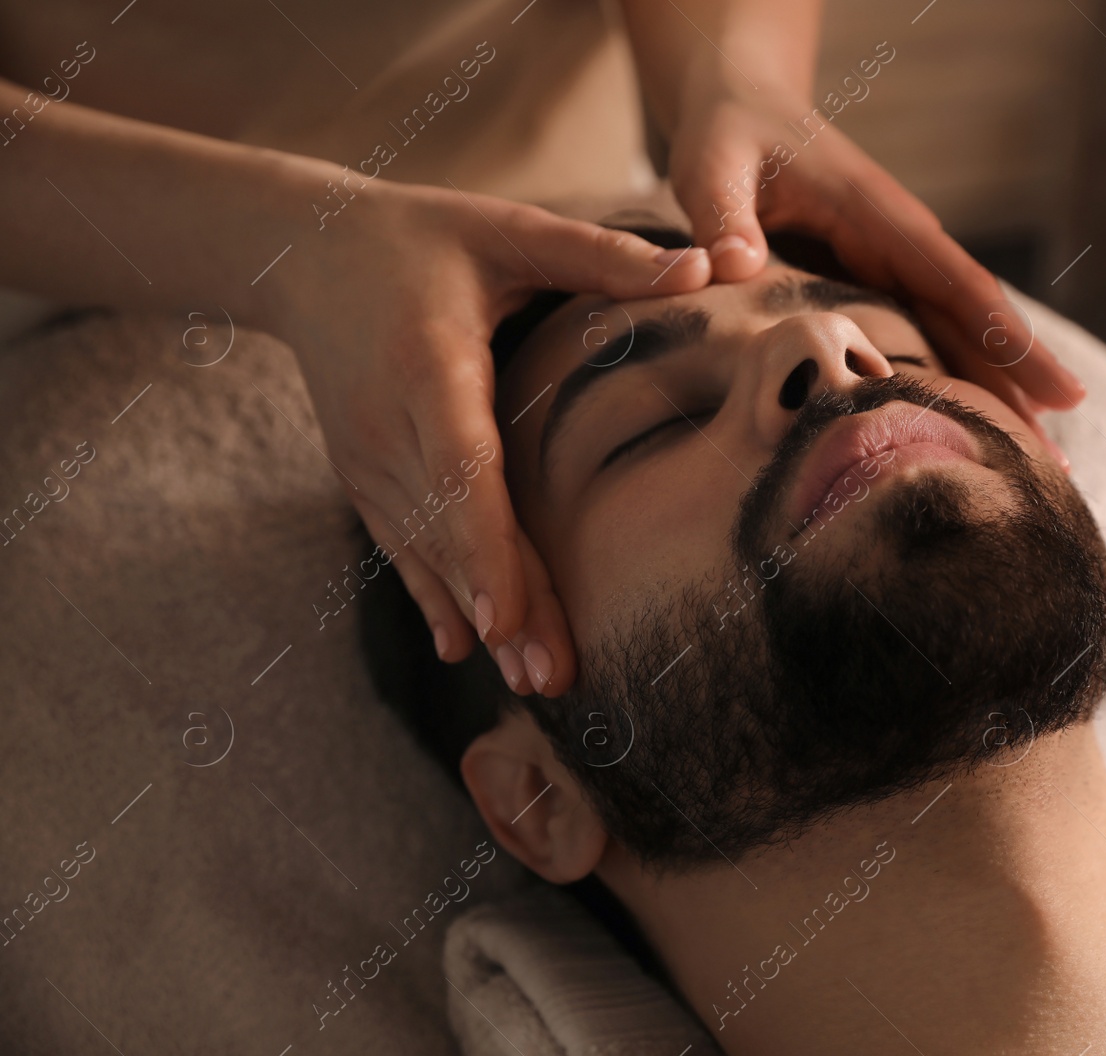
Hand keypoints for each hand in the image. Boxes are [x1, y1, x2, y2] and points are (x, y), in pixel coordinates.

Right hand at [266, 177, 710, 695]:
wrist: (302, 256)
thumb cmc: (420, 238)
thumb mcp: (505, 230)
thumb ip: (598, 255)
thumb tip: (708, 266)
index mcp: (429, 367)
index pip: (460, 471)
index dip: (485, 548)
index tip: (508, 616)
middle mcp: (388, 427)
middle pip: (452, 532)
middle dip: (503, 607)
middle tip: (553, 676)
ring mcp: (369, 461)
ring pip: (429, 552)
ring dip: (478, 617)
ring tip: (534, 679)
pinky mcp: (364, 477)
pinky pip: (401, 547)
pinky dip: (435, 596)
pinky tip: (464, 649)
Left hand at [667, 88, 1086, 441]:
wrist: (742, 107)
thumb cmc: (728, 134)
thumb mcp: (712, 165)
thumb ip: (721, 215)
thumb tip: (733, 269)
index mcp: (876, 214)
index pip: (955, 283)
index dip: (1007, 340)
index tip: (1061, 392)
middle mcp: (900, 244)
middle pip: (974, 323)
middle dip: (1019, 391)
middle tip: (1057, 469)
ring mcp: (892, 269)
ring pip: (956, 339)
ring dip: (994, 399)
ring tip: (1032, 472)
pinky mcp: (875, 289)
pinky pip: (922, 342)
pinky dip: (949, 387)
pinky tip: (966, 436)